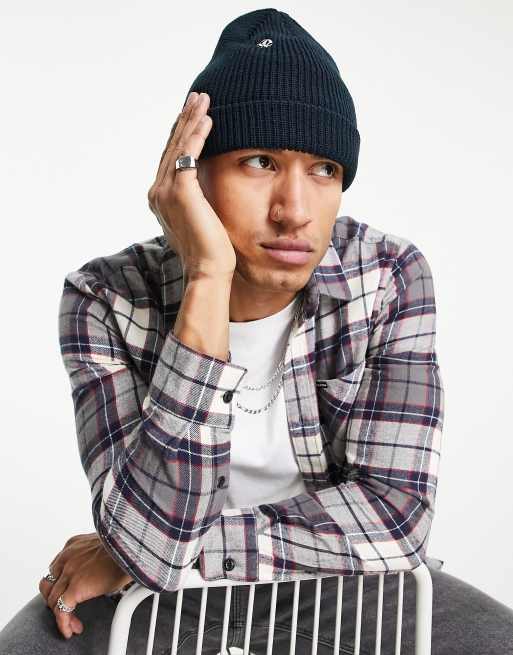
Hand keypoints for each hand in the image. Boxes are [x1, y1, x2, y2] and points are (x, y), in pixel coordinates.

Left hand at [39, 532, 132, 639]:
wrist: (134, 547)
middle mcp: (68, 557)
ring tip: (73, 625)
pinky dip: (64, 624)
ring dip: (61, 615)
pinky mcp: (76, 587)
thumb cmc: (126, 547)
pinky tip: (71, 629)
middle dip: (55, 601)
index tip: (66, 596)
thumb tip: (101, 571)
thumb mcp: (105, 547)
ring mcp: (70, 571)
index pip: (55, 570)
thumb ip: (95, 557)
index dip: (59, 586)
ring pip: (53, 600)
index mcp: (73, 545)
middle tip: (66, 611)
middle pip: (49, 585)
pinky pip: (62, 610)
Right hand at [147, 91, 235, 280]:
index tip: (192, 113)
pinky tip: (208, 120)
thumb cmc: (209, 250)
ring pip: (179, 146)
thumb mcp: (198, 218)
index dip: (181, 133)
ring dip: (191, 120)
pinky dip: (197, 136)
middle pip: (172, 146)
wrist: (208, 270)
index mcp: (160, 197)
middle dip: (184, 119)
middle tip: (197, 97)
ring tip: (203, 99)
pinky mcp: (181, 193)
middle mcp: (157, 192)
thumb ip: (195, 199)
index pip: (171, 157)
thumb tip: (203, 186)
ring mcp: (166, 192)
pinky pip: (188, 156)